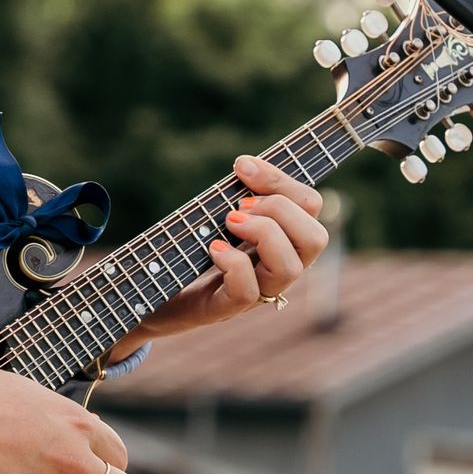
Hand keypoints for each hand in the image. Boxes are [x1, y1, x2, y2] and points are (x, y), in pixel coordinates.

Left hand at [108, 154, 328, 353]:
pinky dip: (233, 263)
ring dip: (262, 233)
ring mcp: (256, 292)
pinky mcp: (225, 308)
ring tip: (229, 221)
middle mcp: (278, 267)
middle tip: (239, 205)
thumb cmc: (190, 246)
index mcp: (283, 238)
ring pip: (290, 268)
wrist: (156, 290)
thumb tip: (247, 165)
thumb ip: (241, 191)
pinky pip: (247, 292)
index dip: (282, 179)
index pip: (311, 205)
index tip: (243, 166)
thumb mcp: (219, 211)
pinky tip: (213, 248)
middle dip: (280, 209)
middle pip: (316, 238)